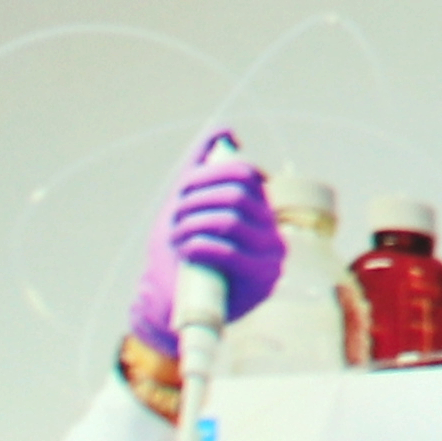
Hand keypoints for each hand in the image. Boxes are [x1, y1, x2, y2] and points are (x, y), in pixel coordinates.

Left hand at [130, 135, 284, 356]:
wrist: (169, 309)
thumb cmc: (181, 257)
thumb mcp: (188, 208)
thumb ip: (204, 168)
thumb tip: (224, 131)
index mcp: (259, 209)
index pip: (245, 174)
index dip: (208, 175)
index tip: (181, 191)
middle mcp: (272, 231)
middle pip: (237, 195)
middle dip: (196, 200)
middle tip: (174, 217)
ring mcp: (270, 257)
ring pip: (231, 220)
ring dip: (192, 223)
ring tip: (177, 237)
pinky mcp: (260, 283)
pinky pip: (229, 251)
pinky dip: (199, 244)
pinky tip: (187, 250)